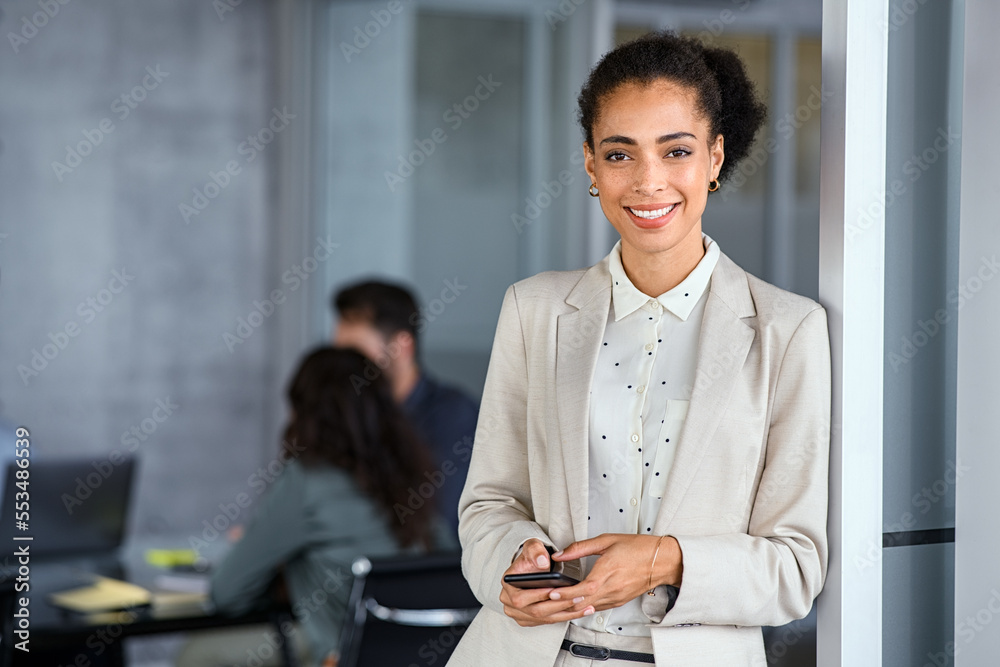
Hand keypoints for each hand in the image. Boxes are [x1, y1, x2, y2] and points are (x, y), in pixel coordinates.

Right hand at [499, 538, 595, 626]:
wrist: (533, 566)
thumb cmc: (532, 557)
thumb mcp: (533, 547)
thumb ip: (536, 551)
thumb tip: (542, 562)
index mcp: (508, 586)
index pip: (521, 598)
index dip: (539, 595)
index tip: (557, 590)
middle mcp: (509, 603)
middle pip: (535, 611)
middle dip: (558, 605)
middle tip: (578, 597)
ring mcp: (519, 614)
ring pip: (544, 618)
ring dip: (566, 613)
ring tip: (585, 605)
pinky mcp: (530, 620)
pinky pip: (549, 621)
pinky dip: (566, 616)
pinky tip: (581, 610)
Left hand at [548, 534, 681, 612]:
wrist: (662, 561)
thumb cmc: (638, 549)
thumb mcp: (607, 540)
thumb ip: (581, 548)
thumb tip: (561, 553)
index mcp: (608, 572)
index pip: (582, 589)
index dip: (565, 593)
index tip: (551, 593)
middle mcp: (612, 589)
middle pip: (582, 604)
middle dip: (562, 605)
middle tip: (545, 602)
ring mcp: (615, 597)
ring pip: (588, 609)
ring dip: (570, 608)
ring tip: (554, 605)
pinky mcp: (618, 601)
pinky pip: (597, 608)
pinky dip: (583, 608)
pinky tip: (573, 606)